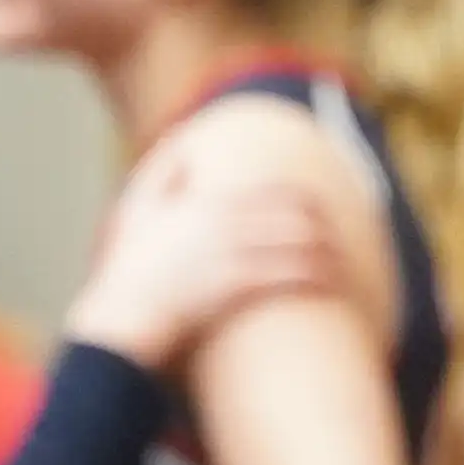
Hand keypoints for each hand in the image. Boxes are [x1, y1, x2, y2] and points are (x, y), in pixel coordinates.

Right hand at [66, 126, 346, 371]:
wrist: (121, 317)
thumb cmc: (130, 270)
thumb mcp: (138, 209)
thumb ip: (162, 173)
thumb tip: (185, 147)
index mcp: (205, 202)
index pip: (272, 190)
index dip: (305, 199)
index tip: (323, 208)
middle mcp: (221, 223)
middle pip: (291, 215)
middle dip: (323, 226)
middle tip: (342, 239)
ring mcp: (228, 253)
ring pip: (296, 243)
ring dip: (326, 253)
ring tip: (342, 266)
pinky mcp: (232, 286)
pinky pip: (287, 275)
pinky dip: (314, 276)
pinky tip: (328, 284)